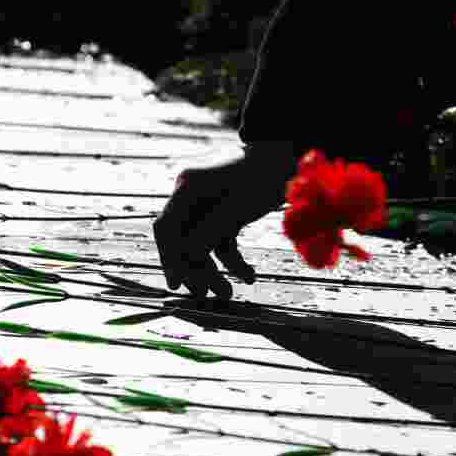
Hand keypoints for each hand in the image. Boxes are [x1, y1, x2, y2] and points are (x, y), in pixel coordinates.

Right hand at [153, 143, 296, 299]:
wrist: (288, 160)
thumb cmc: (264, 176)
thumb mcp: (238, 206)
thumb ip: (210, 230)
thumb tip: (186, 255)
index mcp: (188, 187)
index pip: (167, 227)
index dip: (168, 256)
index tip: (175, 282)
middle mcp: (191, 197)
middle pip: (182, 240)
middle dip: (193, 269)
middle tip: (204, 295)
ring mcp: (206, 207)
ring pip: (200, 246)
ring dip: (213, 271)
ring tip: (228, 293)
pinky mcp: (222, 216)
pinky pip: (220, 244)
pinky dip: (232, 261)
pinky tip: (248, 276)